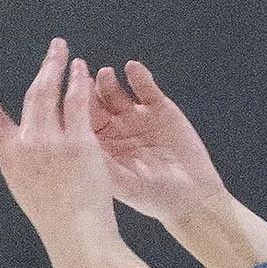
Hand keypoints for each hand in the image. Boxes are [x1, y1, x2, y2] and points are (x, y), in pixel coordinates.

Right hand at [0, 37, 174, 267]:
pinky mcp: (77, 143)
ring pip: (53, 93)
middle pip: (32, 94)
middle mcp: (27, 145)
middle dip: (44, 67)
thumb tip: (24, 143)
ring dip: (59, 67)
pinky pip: (77, 103)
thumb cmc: (56, 222)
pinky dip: (79, 83)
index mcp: (9, 157)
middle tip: (55, 46)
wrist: (77, 239)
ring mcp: (51, 142)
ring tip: (67, 52)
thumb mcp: (29, 190)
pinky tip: (83, 71)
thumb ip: (25, 162)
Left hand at [92, 56, 266, 267]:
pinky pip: (145, 87)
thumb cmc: (158, 198)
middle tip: (86, 80)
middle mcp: (117, 131)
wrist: (195, 197)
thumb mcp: (125, 185)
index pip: (84, 124)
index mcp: (104, 149)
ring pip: (116, 92)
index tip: (71, 99)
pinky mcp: (160, 109)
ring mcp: (137, 118)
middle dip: (91, 91)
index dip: (77, 110)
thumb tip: (78, 144)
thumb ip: (103, 164)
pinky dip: (139, 76)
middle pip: (97, 103)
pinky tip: (133, 69)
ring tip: (106, 74)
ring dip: (109, 81)